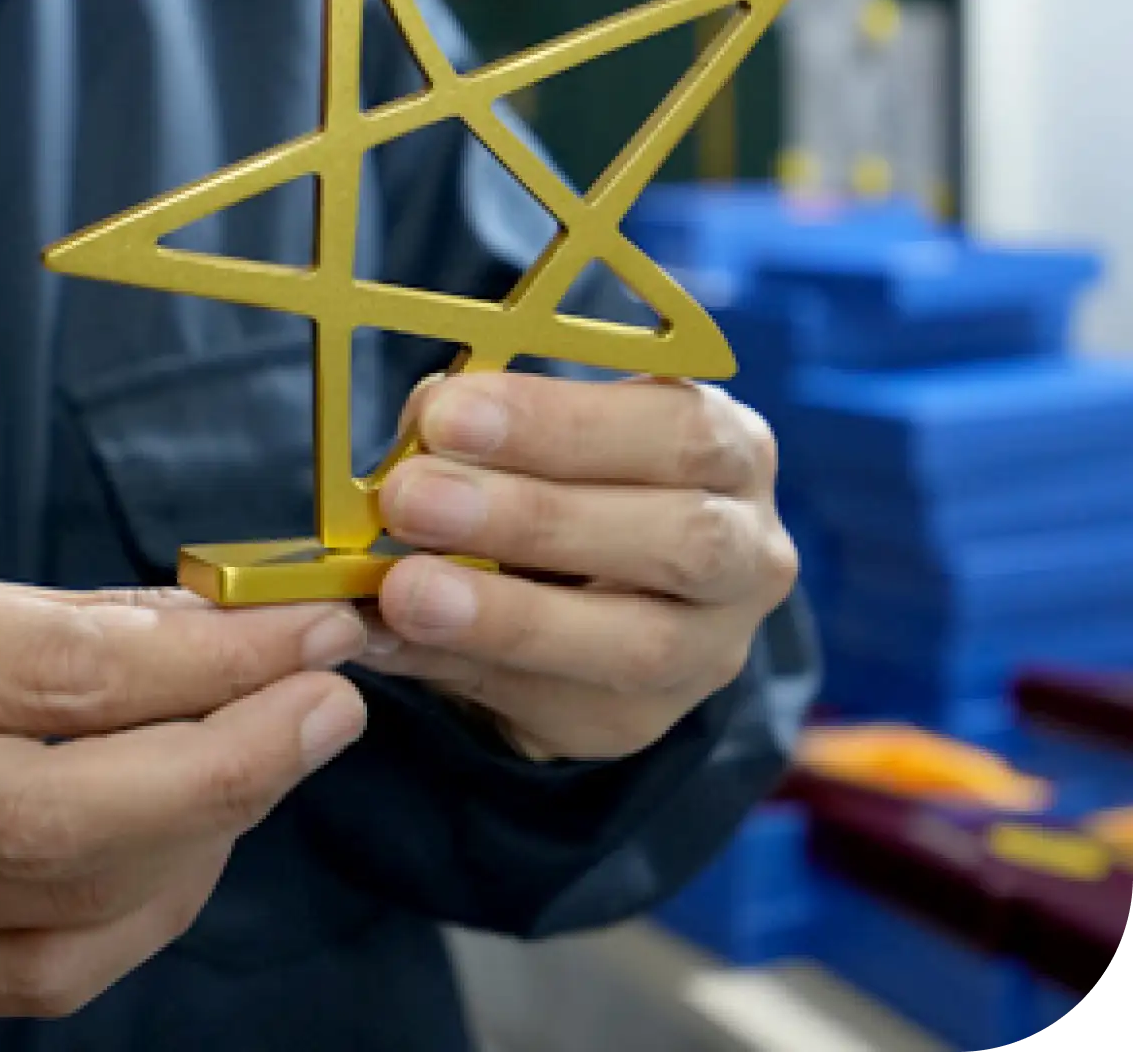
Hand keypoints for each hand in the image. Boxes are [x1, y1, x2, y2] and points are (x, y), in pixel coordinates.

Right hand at [0, 562, 366, 1020]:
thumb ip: (89, 621)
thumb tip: (248, 633)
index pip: (61, 670)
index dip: (215, 657)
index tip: (319, 630)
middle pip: (67, 813)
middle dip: (234, 761)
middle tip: (333, 705)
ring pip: (78, 900)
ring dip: (213, 823)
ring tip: (271, 746)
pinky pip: (60, 968)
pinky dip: (161, 895)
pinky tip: (202, 829)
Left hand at [370, 373, 797, 762]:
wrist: (593, 585)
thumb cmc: (563, 471)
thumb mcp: (535, 428)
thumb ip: (485, 424)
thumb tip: (420, 425)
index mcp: (730, 446)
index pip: (675, 426)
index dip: (559, 423)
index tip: (448, 417)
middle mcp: (748, 550)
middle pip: (676, 538)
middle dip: (532, 517)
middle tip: (411, 498)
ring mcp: (709, 647)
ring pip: (635, 644)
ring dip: (506, 615)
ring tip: (404, 590)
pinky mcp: (644, 720)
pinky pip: (560, 707)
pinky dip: (464, 668)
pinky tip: (388, 639)